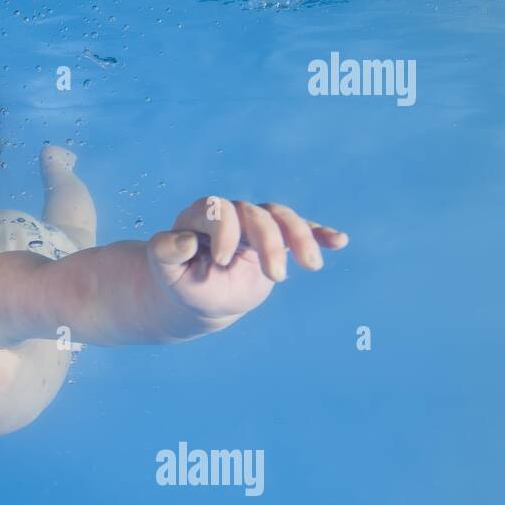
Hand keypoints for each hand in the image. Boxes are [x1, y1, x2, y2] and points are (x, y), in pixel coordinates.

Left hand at [147, 197, 347, 320]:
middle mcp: (230, 214)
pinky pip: (299, 231)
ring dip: (300, 237)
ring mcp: (253, 225)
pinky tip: (339, 241)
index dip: (225, 231)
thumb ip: (165, 252)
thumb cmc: (178, 281)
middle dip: (270, 242)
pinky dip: (318, 234)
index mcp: (201, 216)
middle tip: (276, 277)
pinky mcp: (274, 240)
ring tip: (312, 265)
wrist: (196, 295)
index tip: (221, 261)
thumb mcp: (165, 270)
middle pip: (256, 214)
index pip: (219, 210)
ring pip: (281, 217)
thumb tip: (183, 241)